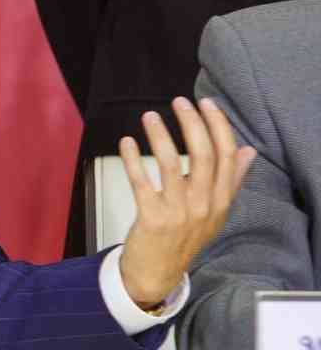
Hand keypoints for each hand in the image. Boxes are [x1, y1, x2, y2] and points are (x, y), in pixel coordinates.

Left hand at [119, 98, 254, 307]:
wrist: (158, 272)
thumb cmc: (185, 236)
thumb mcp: (215, 211)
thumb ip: (231, 180)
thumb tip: (248, 150)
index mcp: (221, 201)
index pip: (227, 156)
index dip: (218, 127)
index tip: (207, 103)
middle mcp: (203, 205)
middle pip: (203, 156)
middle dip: (192, 123)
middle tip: (179, 102)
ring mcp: (178, 212)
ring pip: (171, 164)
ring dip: (160, 136)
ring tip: (150, 116)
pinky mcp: (151, 218)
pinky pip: (141, 181)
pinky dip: (132, 158)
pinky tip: (127, 142)